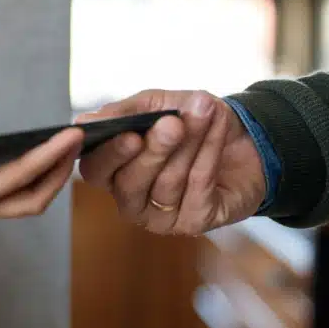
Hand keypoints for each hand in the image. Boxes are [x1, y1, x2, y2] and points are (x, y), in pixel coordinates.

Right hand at [0, 126, 83, 224]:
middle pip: (33, 200)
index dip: (50, 155)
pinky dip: (30, 179)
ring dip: (48, 179)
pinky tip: (34, 157)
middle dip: (60, 173)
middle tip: (79, 141)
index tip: (72, 134)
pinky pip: (9, 196)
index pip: (19, 176)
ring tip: (64, 149)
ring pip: (23, 201)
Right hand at [76, 90, 264, 234]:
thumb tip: (85, 122)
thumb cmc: (190, 123)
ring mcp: (161, 216)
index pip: (96, 170)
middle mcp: (131, 199)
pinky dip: (209, 153)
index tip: (130, 135)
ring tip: (203, 113)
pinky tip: (217, 130)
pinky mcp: (194, 222)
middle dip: (154, 152)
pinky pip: (198, 188)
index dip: (109, 155)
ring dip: (188, 145)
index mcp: (113, 171)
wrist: (243, 139)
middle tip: (173, 124)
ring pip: (167, 184)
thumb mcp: (157, 105)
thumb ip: (124, 112)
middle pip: (130, 183)